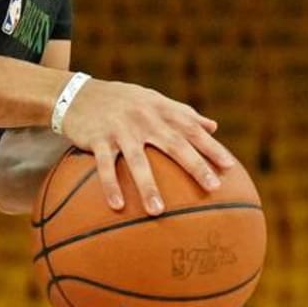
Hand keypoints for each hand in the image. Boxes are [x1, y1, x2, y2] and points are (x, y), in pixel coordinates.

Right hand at [58, 79, 238, 214]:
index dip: (212, 147)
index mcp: (161, 109)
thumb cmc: (124, 101)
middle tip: (212, 187)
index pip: (192, 128)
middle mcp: (144, 118)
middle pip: (174, 143)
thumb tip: (214, 127)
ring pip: (138, 160)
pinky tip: (118, 206)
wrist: (78, 94)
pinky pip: (105, 166)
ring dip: (148, 186)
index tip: (229, 167)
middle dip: (195, 165)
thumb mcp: (154, 101)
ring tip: (159, 212)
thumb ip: (184, 114)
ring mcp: (121, 129)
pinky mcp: (98, 139)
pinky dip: (110, 185)